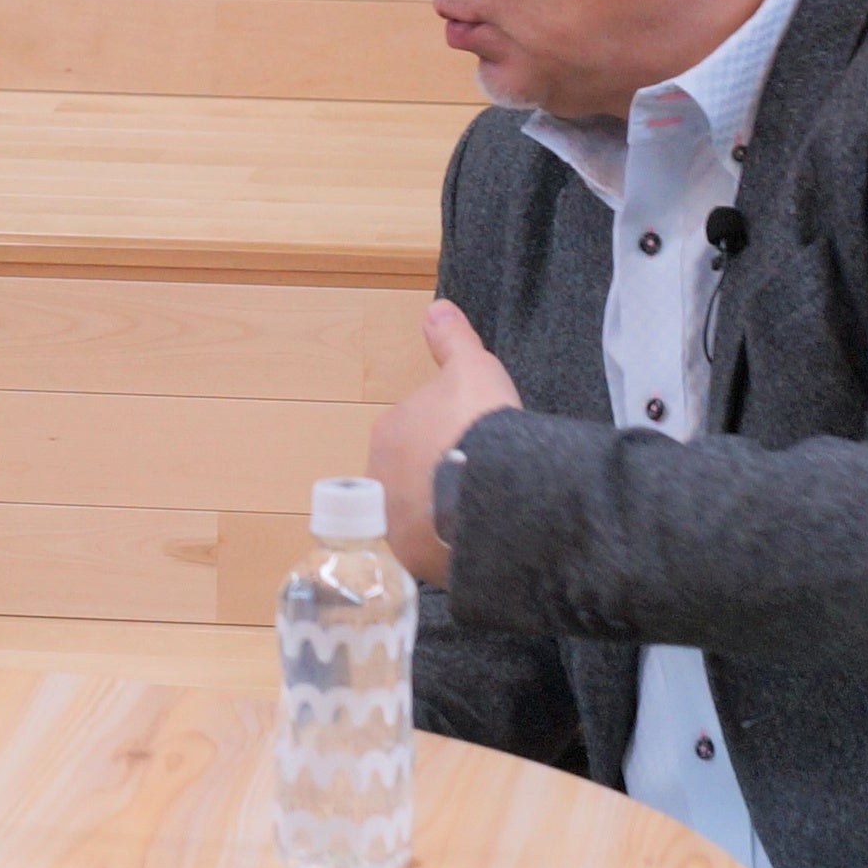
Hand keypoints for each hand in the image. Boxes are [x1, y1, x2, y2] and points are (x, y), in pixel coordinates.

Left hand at [366, 300, 522, 587]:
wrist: (489, 485)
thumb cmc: (479, 421)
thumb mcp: (473, 368)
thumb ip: (453, 340)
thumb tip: (435, 308)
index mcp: (388, 431)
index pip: (414, 435)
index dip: (446, 438)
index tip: (473, 444)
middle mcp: (377, 477)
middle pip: (411, 477)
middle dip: (438, 478)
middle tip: (479, 479)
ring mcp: (390, 522)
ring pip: (417, 515)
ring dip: (440, 514)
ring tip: (481, 513)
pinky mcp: (411, 558)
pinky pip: (430, 551)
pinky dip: (447, 546)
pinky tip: (475, 540)